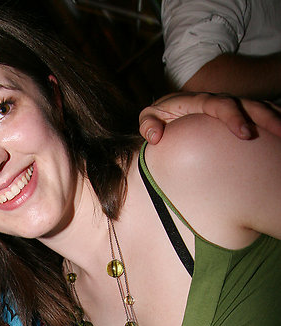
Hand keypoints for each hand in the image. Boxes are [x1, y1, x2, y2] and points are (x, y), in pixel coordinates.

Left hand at [139, 91, 280, 143]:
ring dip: (273, 118)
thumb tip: (155, 135)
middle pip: (246, 104)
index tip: (245, 133)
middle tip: (278, 133)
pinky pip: (259, 113)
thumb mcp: (149, 117)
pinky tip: (280, 133)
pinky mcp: (237, 114)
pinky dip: (272, 119)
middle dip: (264, 117)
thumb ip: (148, 123)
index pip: (220, 105)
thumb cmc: (160, 116)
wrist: (168, 110)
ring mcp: (231, 106)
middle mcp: (219, 100)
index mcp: (199, 100)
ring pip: (257, 107)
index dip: (234, 117)